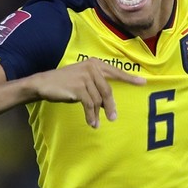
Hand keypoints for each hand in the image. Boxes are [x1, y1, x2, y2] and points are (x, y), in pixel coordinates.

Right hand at [28, 60, 147, 127]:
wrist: (44, 84)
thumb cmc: (65, 84)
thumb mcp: (83, 83)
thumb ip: (97, 89)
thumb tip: (109, 105)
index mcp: (95, 64)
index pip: (115, 72)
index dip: (129, 78)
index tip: (143, 83)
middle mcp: (91, 67)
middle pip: (107, 90)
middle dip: (111, 106)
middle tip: (113, 118)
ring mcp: (85, 76)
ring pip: (98, 100)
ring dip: (97, 114)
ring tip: (96, 123)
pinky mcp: (79, 87)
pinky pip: (90, 105)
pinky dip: (91, 115)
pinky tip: (91, 122)